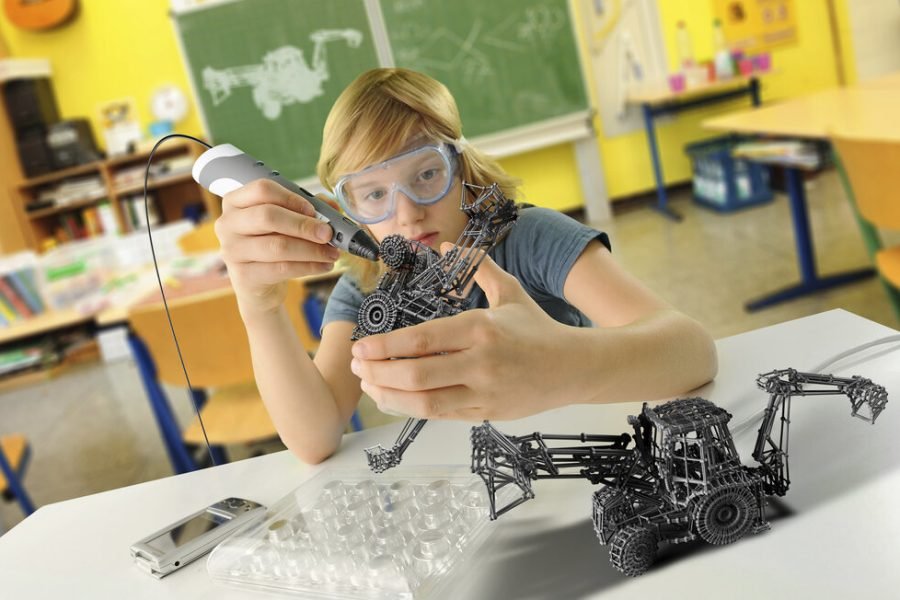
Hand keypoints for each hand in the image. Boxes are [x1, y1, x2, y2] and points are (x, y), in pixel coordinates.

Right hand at [215, 179, 339, 316]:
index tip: (314, 210)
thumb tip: (332, 206)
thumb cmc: (272, 242)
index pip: (262, 189)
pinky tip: (323, 266)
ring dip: (312, 250)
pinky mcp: (243, 275)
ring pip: (278, 246)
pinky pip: (282, 269)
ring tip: (332, 253)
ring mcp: (232, 250)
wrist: (258, 283)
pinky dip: (308, 267)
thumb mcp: (285, 221)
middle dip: (304, 225)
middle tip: (328, 233)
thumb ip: (308, 209)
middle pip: (268, 216)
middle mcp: (228, 223)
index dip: (291, 198)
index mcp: (236, 201)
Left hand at [350, 245, 580, 420]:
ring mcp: (484, 392)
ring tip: (369, 385)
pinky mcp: (487, 414)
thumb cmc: (538, 328)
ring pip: (425, 402)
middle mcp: (481, 362)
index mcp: (482, 328)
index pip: (422, 340)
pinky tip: (394, 399)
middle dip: (379, 373)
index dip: (385, 346)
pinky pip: (441, 415)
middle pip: (417, 375)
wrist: (575, 368)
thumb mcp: (511, 292)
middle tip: (356, 366)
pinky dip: (411, 409)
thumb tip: (445, 244)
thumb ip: (478, 267)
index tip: (361, 346)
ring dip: (389, 396)